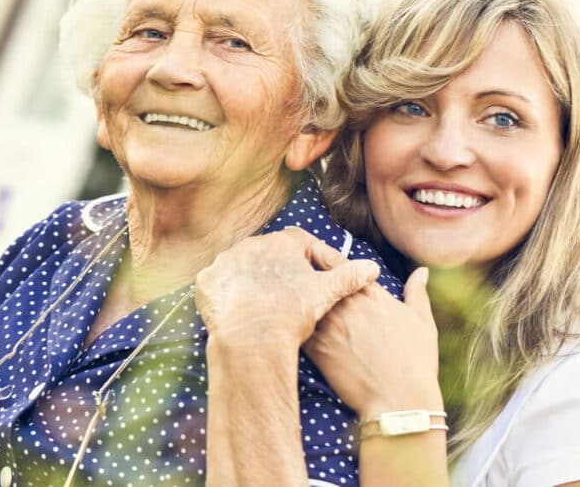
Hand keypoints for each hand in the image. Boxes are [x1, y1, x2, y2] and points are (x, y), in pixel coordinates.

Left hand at [195, 226, 379, 349]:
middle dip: (279, 269)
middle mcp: (250, 245)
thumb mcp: (327, 293)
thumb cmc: (292, 312)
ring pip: (242, 267)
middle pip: (269, 254)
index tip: (317, 275)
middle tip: (288, 294)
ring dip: (251, 281)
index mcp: (280, 242)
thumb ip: (349, 276)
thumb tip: (372, 268)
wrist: (253, 336)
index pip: (300, 242)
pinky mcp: (207, 281)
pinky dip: (226, 294)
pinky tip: (237, 309)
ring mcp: (225, 262)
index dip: (312, 258)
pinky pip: (218, 284)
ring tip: (262, 304)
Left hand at [302, 263, 441, 418]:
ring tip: (288, 300)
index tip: (324, 269)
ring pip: (302, 301)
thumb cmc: (415, 362)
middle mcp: (346, 304)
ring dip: (296, 299)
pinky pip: (295, 327)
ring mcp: (329, 325)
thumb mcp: (422, 323)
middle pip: (316, 278)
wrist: (399, 401)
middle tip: (298, 278)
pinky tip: (289, 327)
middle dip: (307, 277)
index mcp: (370, 294)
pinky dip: (291, 324)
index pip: (340, 264)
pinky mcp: (316, 348)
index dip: (328, 263)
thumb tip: (422, 271)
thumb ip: (417, 293)